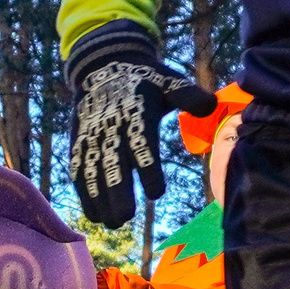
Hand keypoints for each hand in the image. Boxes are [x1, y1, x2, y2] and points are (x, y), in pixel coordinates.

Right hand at [66, 21, 204, 226]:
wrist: (104, 65)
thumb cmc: (144, 79)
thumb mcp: (168, 81)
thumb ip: (188, 95)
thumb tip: (210, 105)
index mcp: (137, 115)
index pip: (142, 145)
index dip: (148, 169)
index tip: (156, 192)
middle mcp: (112, 128)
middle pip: (112, 163)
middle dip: (117, 191)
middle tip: (125, 217)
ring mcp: (92, 137)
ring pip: (93, 171)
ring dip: (99, 198)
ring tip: (110, 222)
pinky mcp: (79, 142)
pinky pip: (78, 168)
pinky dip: (83, 191)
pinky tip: (92, 214)